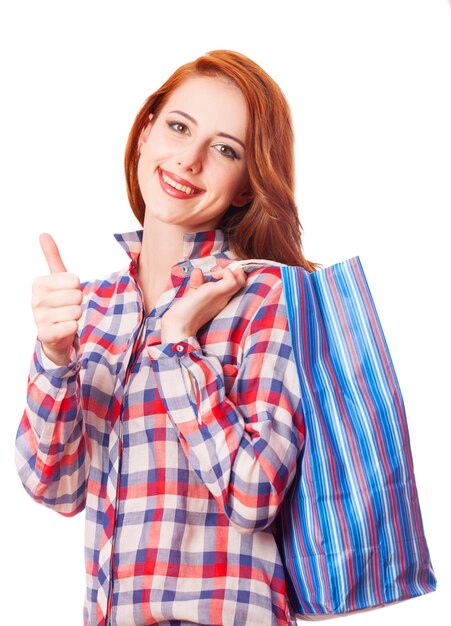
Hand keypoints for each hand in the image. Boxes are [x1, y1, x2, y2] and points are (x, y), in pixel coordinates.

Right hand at [31, 233, 82, 365]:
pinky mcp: (46, 334)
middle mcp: (35, 300)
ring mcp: (39, 318)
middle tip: (67, 308)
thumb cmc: (59, 302)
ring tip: (65, 318)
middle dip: (77, 302)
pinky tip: (64, 329)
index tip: (66, 294)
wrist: (55, 333)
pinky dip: (74, 328)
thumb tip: (43, 234)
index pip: (74, 281)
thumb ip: (52, 256)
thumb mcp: (57, 279)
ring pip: (76, 311)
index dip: (76, 289)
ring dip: (76, 316)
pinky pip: (73, 326)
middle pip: (76, 295)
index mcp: (39, 283)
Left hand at [161, 259, 246, 342]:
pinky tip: (213, 275)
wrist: (178, 325)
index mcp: (221, 297)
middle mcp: (225, 297)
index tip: (216, 267)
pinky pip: (233, 280)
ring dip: (230, 269)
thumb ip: (197, 284)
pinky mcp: (219, 293)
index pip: (236, 281)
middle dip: (232, 266)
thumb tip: (198, 271)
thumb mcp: (193, 294)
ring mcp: (224, 295)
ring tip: (215, 272)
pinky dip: (226, 273)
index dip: (229, 270)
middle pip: (242, 278)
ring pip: (242, 278)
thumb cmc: (184, 313)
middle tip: (218, 266)